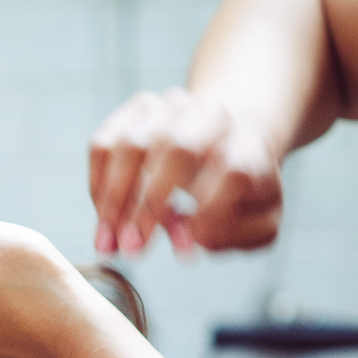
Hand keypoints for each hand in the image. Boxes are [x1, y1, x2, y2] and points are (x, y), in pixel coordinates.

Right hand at [89, 88, 282, 254]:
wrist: (228, 141)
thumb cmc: (241, 193)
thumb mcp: (259, 221)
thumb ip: (241, 236)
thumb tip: (194, 239)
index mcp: (250, 146)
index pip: (235, 171)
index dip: (209, 211)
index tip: (187, 246)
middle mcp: (213, 117)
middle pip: (178, 149)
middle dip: (148, 206)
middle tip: (133, 249)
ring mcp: (172, 107)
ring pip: (132, 145)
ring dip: (113, 201)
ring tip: (109, 242)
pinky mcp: (138, 108)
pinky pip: (105, 144)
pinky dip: (98, 186)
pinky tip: (104, 218)